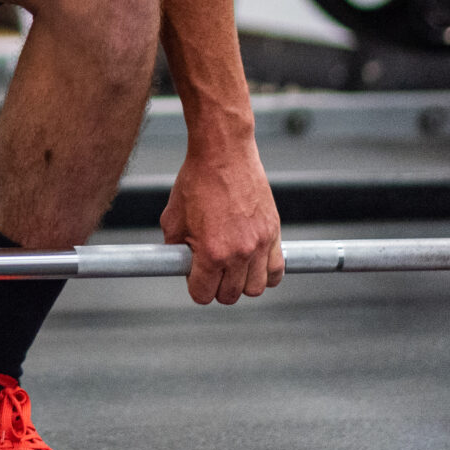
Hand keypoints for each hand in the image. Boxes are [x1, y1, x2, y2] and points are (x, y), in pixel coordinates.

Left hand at [158, 133, 282, 304]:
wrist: (223, 153)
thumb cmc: (196, 181)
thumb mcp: (173, 219)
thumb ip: (176, 251)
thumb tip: (181, 267)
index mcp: (211, 252)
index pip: (203, 295)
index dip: (195, 287)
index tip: (194, 275)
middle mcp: (239, 253)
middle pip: (230, 296)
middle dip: (216, 286)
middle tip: (211, 268)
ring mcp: (259, 244)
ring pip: (255, 288)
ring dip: (242, 283)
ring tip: (232, 266)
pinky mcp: (273, 232)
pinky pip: (277, 270)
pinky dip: (266, 273)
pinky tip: (254, 262)